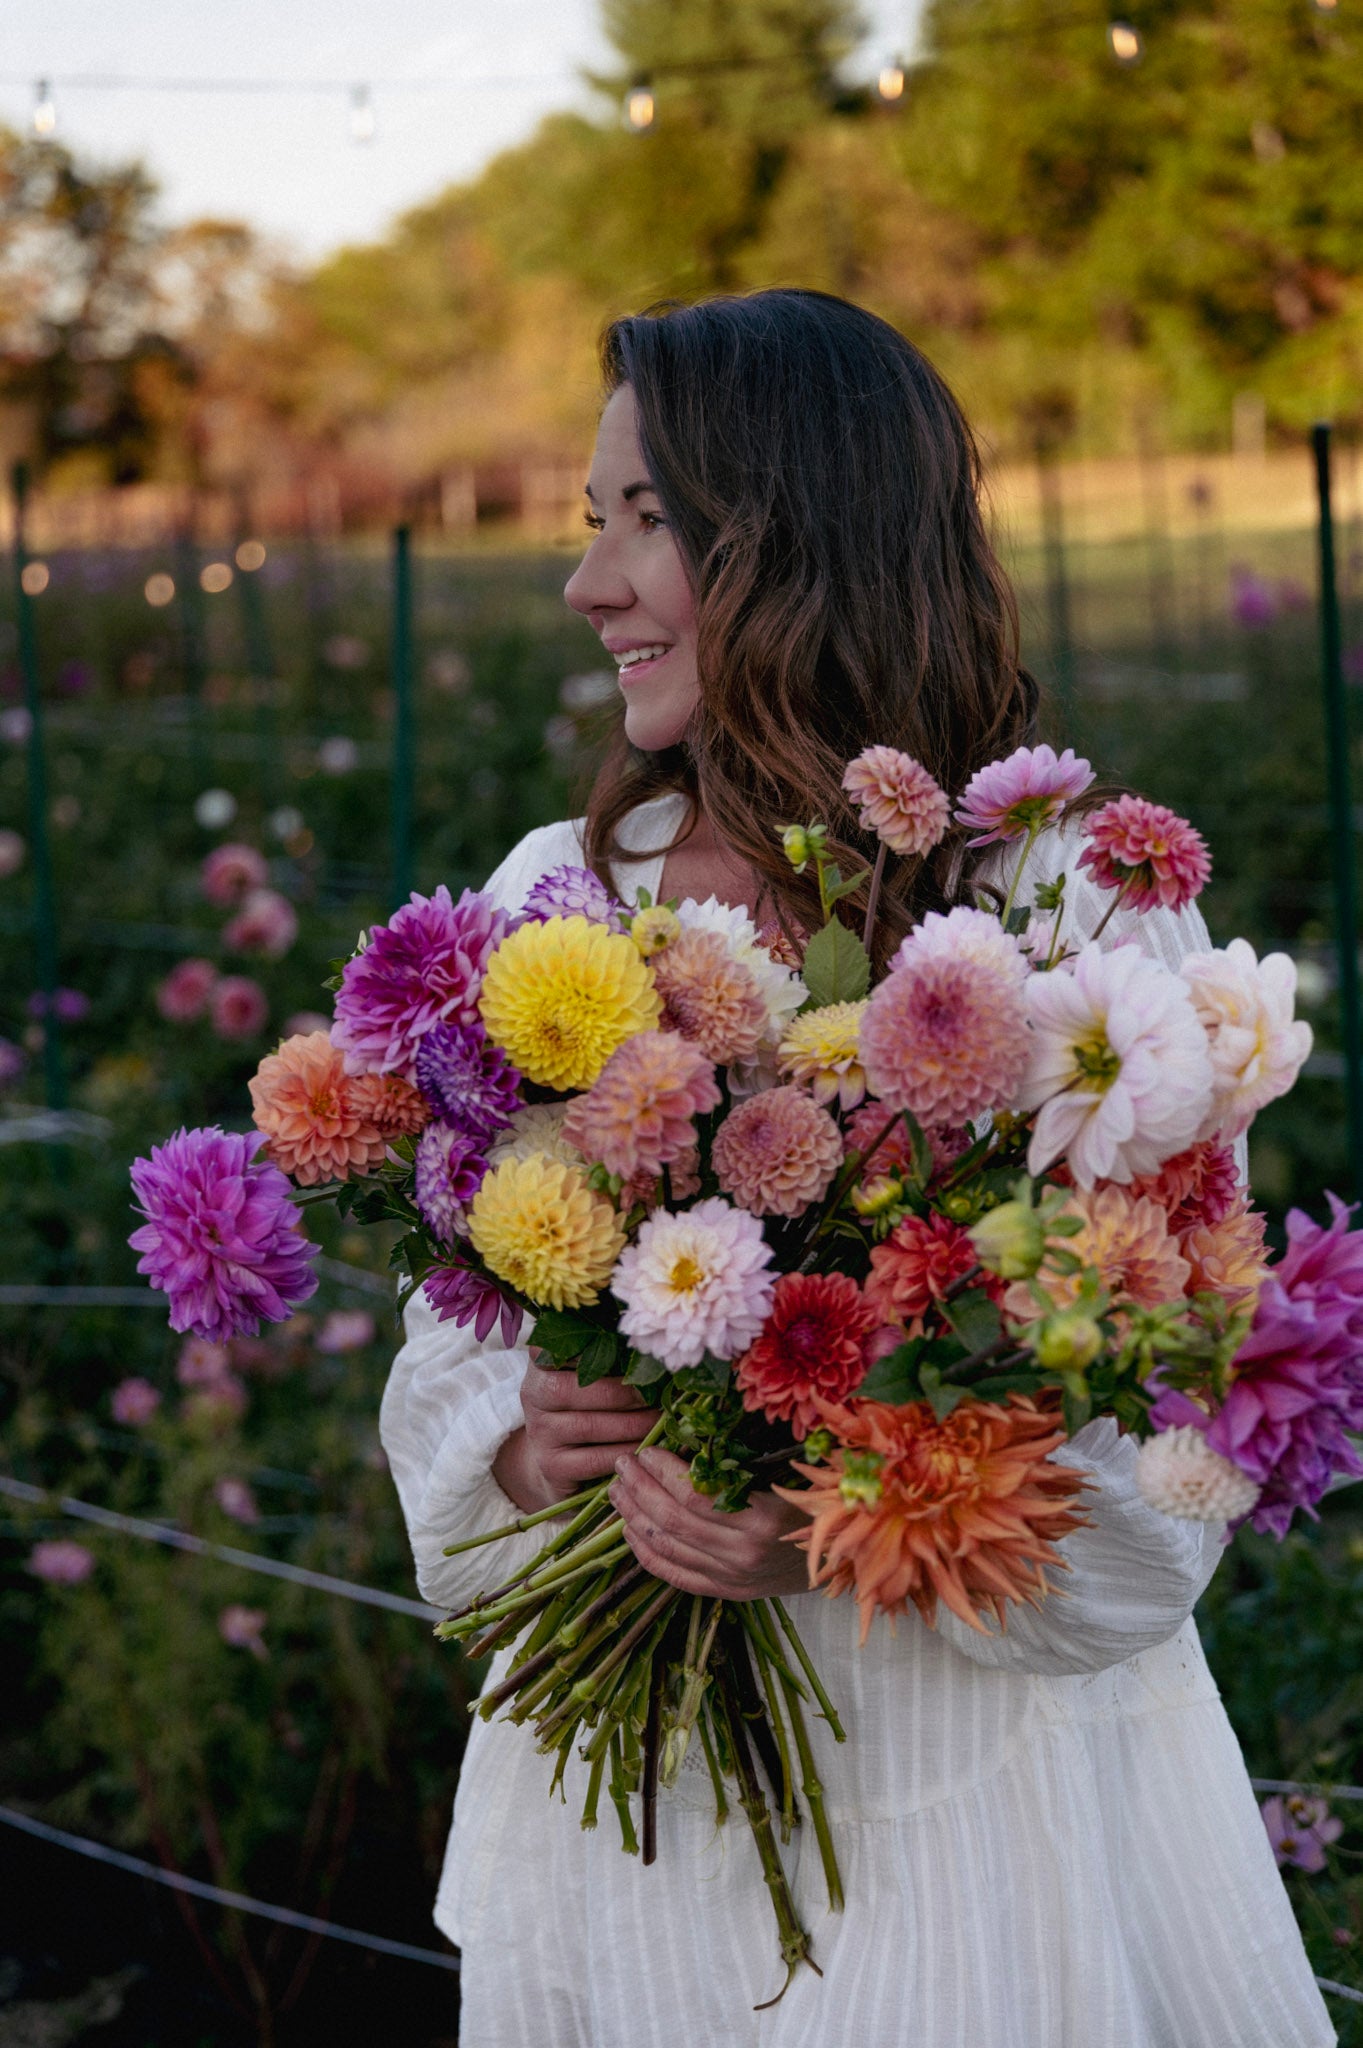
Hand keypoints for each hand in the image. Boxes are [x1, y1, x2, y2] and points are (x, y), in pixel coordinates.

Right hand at [492, 1355, 659, 1513]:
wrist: (559, 1463)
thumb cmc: (583, 1410)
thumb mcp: (586, 1382)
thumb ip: (605, 1362)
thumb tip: (650, 1354)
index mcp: (542, 1367)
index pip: (547, 1348)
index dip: (577, 1347)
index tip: (617, 1350)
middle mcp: (533, 1397)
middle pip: (571, 1390)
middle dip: (620, 1393)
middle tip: (655, 1395)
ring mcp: (540, 1433)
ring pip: (587, 1425)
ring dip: (630, 1423)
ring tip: (658, 1420)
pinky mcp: (552, 1466)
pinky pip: (593, 1458)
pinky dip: (624, 1451)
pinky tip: (646, 1446)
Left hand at [609, 1446, 810, 1600]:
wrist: (840, 1560)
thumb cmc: (816, 1507)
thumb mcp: (792, 1477)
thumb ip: (745, 1464)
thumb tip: (692, 1438)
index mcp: (764, 1517)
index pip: (696, 1494)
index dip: (663, 1471)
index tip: (647, 1450)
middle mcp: (743, 1551)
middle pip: (673, 1520)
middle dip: (640, 1488)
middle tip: (622, 1463)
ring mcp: (732, 1576)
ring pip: (667, 1547)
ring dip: (634, 1516)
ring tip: (617, 1491)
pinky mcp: (725, 1592)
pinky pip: (674, 1575)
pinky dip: (645, 1553)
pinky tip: (629, 1530)